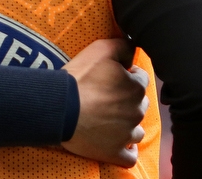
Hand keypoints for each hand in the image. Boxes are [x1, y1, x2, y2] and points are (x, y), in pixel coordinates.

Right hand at [61, 39, 149, 166]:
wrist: (60, 107)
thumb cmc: (80, 78)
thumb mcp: (100, 49)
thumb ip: (122, 46)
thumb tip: (132, 48)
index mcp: (136, 88)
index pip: (141, 78)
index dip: (127, 75)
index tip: (111, 78)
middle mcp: (137, 112)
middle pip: (140, 104)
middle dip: (128, 100)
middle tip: (106, 98)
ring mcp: (127, 134)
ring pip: (137, 130)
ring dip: (127, 125)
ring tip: (108, 120)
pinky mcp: (115, 152)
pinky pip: (130, 156)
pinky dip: (126, 150)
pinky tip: (117, 143)